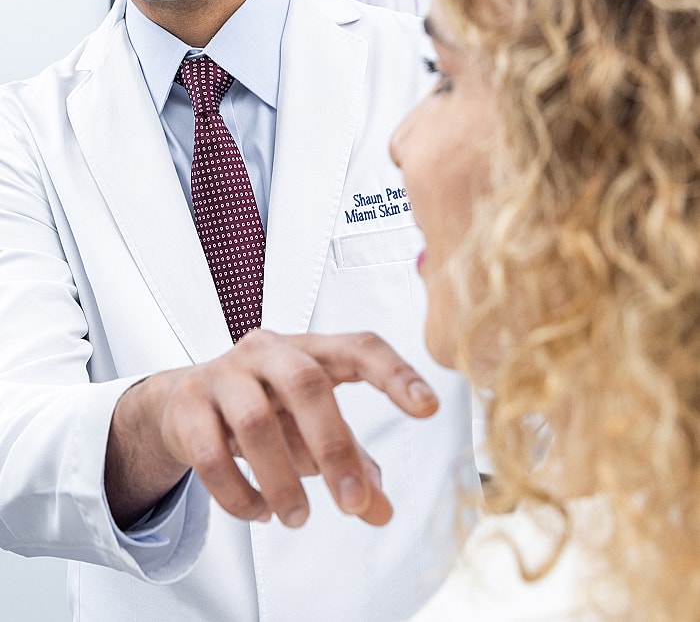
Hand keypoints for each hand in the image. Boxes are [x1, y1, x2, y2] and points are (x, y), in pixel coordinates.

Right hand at [105, 329, 437, 529]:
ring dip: (282, 479)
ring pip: (255, 421)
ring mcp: (224, 373)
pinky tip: (259, 512)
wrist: (182, 401)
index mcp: (310, 348)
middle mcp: (268, 350)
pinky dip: (239, 492)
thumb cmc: (263, 405)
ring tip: (298, 517)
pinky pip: (211, 454)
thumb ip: (350, 462)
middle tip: (353, 504)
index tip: (429, 408)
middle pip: (306, 383)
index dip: (396, 373)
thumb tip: (381, 509)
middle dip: (334, 447)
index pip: (359, 346)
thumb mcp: (310, 428)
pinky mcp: (187, 405)